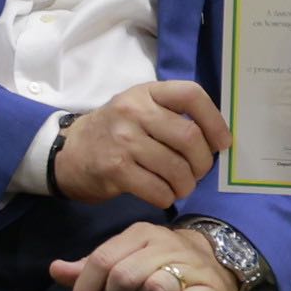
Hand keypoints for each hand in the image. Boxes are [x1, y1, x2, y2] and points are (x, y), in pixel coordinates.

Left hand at [49, 222, 239, 290]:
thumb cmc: (159, 263)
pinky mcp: (211, 287)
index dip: (85, 288)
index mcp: (139, 234)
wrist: (215, 262)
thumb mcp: (124, 257)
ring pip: (154, 285)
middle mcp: (165, 244)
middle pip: (124, 274)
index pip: (102, 259)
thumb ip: (90, 266)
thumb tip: (54, 270)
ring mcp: (190, 264)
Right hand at [55, 80, 232, 206]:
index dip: (214, 121)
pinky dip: (167, 197)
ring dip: (186, 185)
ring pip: (176, 168)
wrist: (69, 152)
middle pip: (189, 137)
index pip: (191, 95)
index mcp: (146, 92)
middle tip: (197, 173)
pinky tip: (162, 194)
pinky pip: (157, 189)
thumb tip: (216, 140)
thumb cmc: (115, 131)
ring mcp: (123, 140)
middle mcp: (134, 111)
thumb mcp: (139, 108)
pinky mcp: (115, 169)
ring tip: (180, 187)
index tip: (222, 143)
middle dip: (202, 163)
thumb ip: (172, 115)